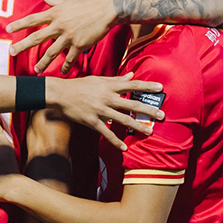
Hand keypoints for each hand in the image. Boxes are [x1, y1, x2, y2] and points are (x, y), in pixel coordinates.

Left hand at [7, 0, 117, 73]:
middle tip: (11, 52)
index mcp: (55, 13)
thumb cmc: (88, 2)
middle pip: (36, 38)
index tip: (8, 29)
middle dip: (22, 46)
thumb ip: (55, 1)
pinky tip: (62, 72)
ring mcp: (69, 36)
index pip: (33, 19)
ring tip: (36, 70)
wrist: (108, 8)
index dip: (19, 24)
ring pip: (51, 53)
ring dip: (43, 63)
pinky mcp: (80, 45)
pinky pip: (70, 59)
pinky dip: (65, 67)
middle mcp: (59, 25)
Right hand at [49, 74, 163, 150]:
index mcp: (109, 86)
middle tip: (162, 115)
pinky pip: (106, 132)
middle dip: (148, 110)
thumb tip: (132, 74)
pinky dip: (116, 141)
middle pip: (132, 104)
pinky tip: (125, 147)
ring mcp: (100, 110)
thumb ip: (116, 79)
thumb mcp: (98, 79)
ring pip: (123, 119)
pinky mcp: (92, 121)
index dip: (146, 86)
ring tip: (150, 131)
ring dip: (137, 126)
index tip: (160, 88)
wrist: (61, 94)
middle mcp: (107, 97)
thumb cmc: (80, 85)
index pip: (132, 85)